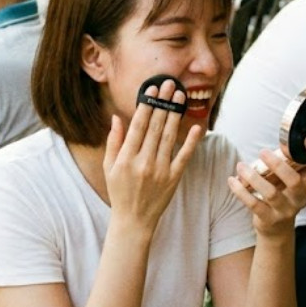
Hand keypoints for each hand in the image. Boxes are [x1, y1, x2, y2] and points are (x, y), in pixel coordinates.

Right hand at [104, 80, 203, 238]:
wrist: (133, 221)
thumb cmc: (119, 192)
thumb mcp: (109, 167)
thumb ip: (113, 142)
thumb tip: (116, 118)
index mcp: (125, 158)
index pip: (138, 126)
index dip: (146, 106)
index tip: (152, 90)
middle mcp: (142, 163)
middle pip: (155, 127)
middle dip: (163, 104)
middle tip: (170, 85)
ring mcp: (159, 171)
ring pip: (169, 137)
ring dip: (176, 115)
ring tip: (180, 97)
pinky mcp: (173, 179)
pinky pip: (183, 157)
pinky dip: (191, 142)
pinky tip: (196, 126)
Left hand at [228, 137, 305, 237]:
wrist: (276, 228)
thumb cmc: (282, 195)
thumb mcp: (288, 181)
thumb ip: (285, 165)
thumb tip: (269, 147)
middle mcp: (301, 197)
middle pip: (295, 181)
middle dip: (277, 165)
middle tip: (262, 152)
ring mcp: (286, 210)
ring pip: (271, 193)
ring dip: (253, 177)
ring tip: (241, 166)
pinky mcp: (269, 219)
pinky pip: (254, 204)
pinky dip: (241, 190)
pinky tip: (233, 180)